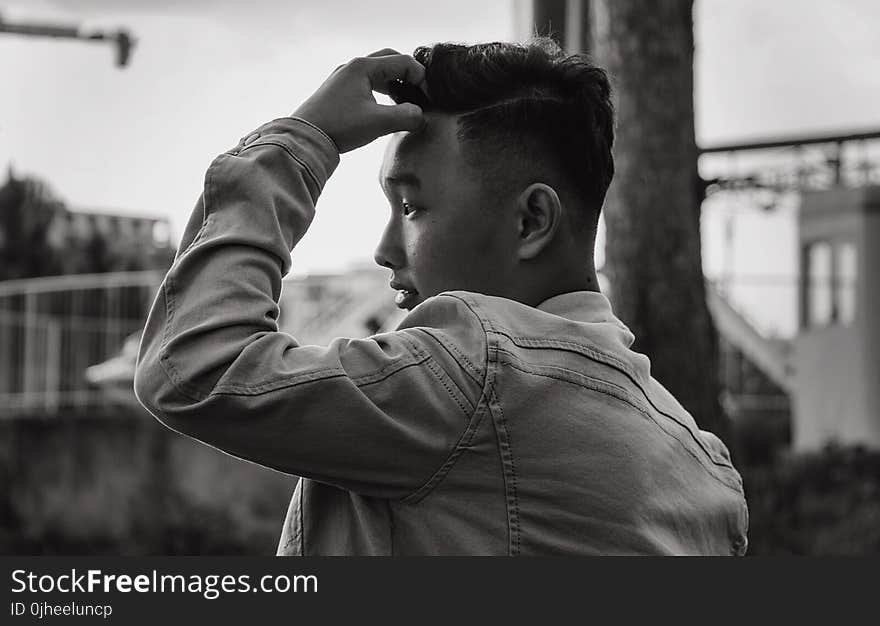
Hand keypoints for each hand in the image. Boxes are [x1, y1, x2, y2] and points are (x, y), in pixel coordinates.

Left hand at [292, 48, 426, 152]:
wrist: (305, 139)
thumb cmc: (339, 126)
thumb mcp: (378, 123)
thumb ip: (406, 117)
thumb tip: (422, 117)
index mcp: (363, 67)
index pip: (402, 62)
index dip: (421, 78)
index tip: (429, 98)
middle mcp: (352, 67)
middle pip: (389, 60)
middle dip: (408, 75)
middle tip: (420, 93)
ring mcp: (343, 79)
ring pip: (377, 73)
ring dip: (394, 83)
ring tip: (405, 102)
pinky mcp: (338, 92)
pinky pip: (366, 83)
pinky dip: (381, 91)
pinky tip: (385, 108)